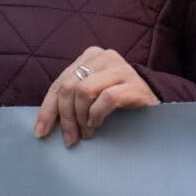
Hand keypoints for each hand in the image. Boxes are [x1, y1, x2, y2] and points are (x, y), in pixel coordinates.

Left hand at [32, 47, 158, 146]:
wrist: (154, 105)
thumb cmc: (119, 102)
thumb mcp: (91, 96)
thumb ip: (71, 99)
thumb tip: (43, 124)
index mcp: (90, 56)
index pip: (60, 83)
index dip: (48, 109)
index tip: (41, 132)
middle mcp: (104, 57)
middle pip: (69, 87)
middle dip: (65, 118)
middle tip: (70, 139)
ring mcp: (120, 68)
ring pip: (84, 91)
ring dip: (81, 118)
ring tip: (86, 132)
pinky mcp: (134, 84)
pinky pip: (106, 99)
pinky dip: (97, 115)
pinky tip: (97, 125)